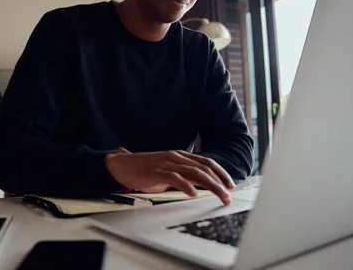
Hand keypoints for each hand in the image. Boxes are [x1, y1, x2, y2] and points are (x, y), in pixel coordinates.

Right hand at [105, 149, 234, 204]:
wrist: (122, 165)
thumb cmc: (144, 170)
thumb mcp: (166, 171)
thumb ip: (181, 176)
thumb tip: (197, 186)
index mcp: (180, 156)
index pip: (206, 162)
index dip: (221, 172)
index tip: (230, 184)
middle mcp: (176, 157)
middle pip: (204, 168)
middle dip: (220, 182)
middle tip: (229, 195)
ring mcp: (167, 163)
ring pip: (195, 173)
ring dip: (211, 185)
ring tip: (220, 196)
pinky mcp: (157, 171)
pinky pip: (175, 178)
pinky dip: (186, 186)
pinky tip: (194, 193)